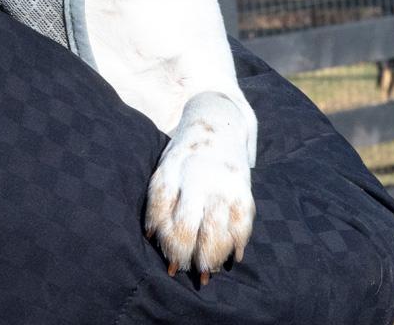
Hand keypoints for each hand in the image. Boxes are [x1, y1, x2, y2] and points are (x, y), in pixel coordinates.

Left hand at [145, 95, 254, 284]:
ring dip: (209, 259)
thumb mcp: (166, 165)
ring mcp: (221, 184)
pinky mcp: (243, 189)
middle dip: (182, 255)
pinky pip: (241, 226)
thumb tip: (150, 237)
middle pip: (186, 227)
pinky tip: (232, 258)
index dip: (159, 236)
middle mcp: (196, 177)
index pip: (160, 209)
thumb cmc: (185, 155)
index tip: (159, 254)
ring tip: (204, 272)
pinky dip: (236, 246)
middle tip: (180, 269)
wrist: (219, 123)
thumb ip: (160, 197)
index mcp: (170, 169)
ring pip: (214, 233)